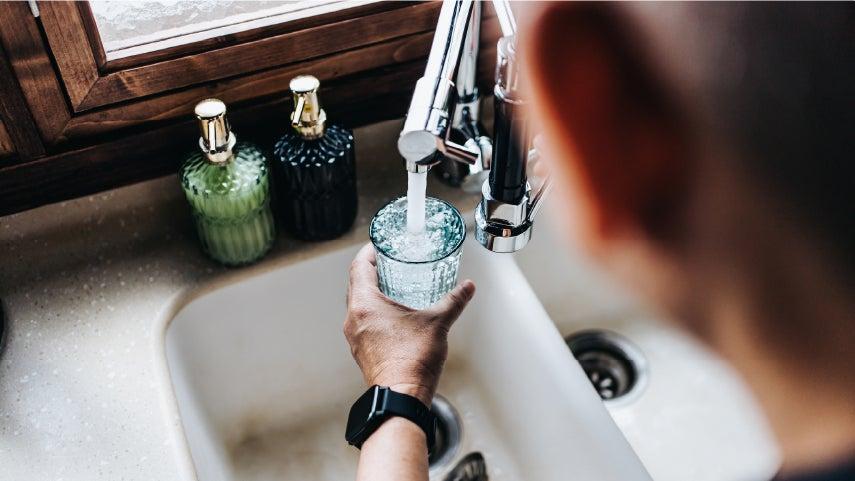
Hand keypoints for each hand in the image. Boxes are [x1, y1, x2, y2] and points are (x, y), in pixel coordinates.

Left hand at [344, 243, 475, 405]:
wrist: (401, 398)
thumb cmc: (412, 361)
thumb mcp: (437, 323)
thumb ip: (453, 301)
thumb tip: (467, 288)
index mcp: (365, 305)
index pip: (359, 267)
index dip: (368, 252)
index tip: (378, 245)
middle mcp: (354, 319)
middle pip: (356, 284)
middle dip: (371, 271)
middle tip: (388, 262)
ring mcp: (355, 337)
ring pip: (358, 305)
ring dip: (371, 292)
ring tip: (391, 286)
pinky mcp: (361, 350)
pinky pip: (362, 322)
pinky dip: (373, 312)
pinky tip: (392, 315)